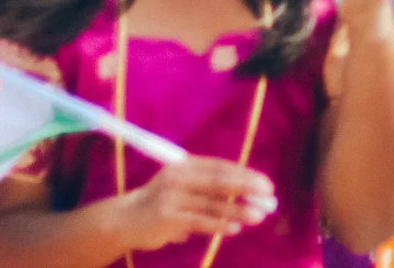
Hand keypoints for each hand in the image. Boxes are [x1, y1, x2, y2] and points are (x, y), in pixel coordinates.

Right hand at [116, 157, 275, 249]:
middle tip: (268, 196)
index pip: (221, 167)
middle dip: (247, 188)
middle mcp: (179, 177)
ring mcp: (172, 196)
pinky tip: (234, 229)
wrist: (125, 220)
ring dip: (237, 210)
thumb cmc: (163, 202)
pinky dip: (218, 225)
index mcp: (186, 165)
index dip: (246, 174)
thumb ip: (210, 189)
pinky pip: (199, 221)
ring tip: (258, 216)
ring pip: (212, 203)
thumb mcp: (184, 187)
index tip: (266, 184)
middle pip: (220, 181)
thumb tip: (248, 196)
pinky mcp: (167, 217)